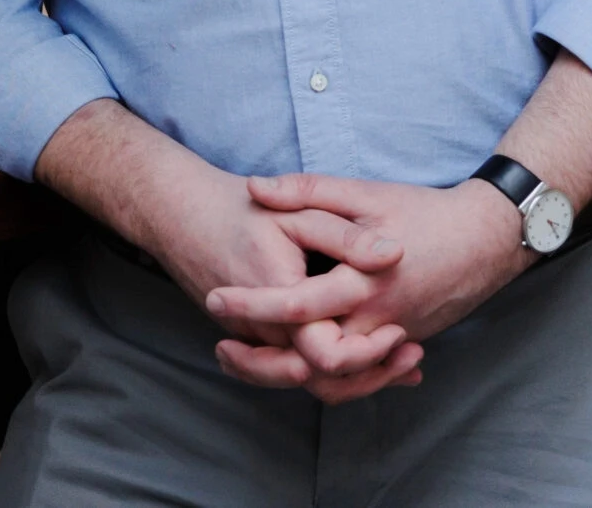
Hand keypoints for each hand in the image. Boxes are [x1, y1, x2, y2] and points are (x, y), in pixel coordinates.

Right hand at [31, 101, 420, 397]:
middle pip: (322, 381)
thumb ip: (346, 236)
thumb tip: (394, 254)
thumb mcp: (298, 214)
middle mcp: (265, 332)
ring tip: (398, 366)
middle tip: (411, 358)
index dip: (369, 354)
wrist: (179, 216)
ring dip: (355, 380)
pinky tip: (367, 362)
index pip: (327, 355)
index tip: (402, 334)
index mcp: (280, 302)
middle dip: (371, 377)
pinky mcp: (255, 340)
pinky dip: (330, 369)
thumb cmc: (239, 210)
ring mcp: (256, 341)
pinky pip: (293, 368)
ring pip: (309, 381)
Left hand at [207, 172, 529, 398]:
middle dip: (263, 362)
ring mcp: (389, 338)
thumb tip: (255, 188)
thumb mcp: (364, 193)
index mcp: (363, 281)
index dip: (251, 304)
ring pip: (335, 380)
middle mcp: (376, 320)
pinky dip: (324, 375)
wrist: (487, 240)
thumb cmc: (424, 212)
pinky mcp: (397, 344)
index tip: (215, 297)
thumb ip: (308, 191)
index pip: (297, 305)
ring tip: (248, 357)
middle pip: (311, 363)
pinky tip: (293, 359)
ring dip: (289, 375)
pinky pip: (356, 374)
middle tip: (224, 346)